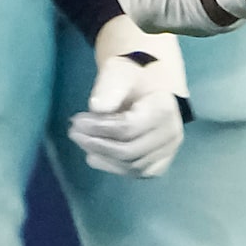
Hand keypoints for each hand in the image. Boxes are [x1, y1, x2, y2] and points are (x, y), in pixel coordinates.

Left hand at [69, 16, 189, 178]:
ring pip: (131, 166)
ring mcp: (168, 152)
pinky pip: (135, 173)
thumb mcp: (118, 72)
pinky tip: (95, 156)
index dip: (99, 128)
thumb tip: (97, 107)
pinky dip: (112, 167)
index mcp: (164, 109)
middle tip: (74, 133)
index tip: (77, 121)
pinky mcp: (160, 164)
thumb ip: (109, 87)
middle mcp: (172, 134)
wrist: (148, 88)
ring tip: (82, 141)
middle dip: (97, 144)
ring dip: (102, 157)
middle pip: (129, 151)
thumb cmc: (132, 78)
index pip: (128, 128)